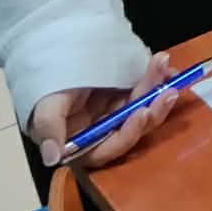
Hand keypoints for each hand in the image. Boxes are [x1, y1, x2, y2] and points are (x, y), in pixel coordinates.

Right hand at [28, 53, 178, 170]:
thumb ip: (49, 128)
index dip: (127, 134)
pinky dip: (157, 80)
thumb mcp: (43, 103)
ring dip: (156, 90)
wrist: (50, 52)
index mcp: (81, 142)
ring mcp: (115, 110)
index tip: (142, 113)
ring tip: (164, 68)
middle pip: (131, 127)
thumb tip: (53, 158)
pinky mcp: (124, 91)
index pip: (107, 148)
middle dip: (151, 110)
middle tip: (167, 91)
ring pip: (142, 106)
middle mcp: (101, 130)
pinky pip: (145, 89)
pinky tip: (167, 68)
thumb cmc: (44, 82)